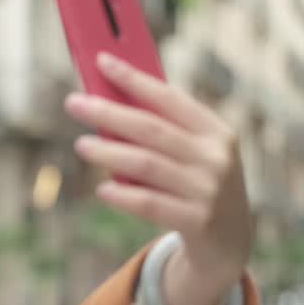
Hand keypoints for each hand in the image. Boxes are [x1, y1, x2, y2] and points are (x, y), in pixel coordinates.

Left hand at [64, 52, 251, 304]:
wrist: (230, 243)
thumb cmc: (199, 187)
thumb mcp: (195, 155)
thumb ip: (164, 132)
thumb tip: (109, 102)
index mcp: (216, 131)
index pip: (169, 97)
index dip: (134, 79)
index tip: (101, 60)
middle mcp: (216, 157)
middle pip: (151, 129)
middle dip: (109, 112)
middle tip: (73, 103)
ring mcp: (208, 190)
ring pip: (146, 165)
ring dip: (109, 153)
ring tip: (81, 145)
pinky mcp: (197, 221)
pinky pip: (149, 204)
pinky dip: (123, 196)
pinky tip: (102, 190)